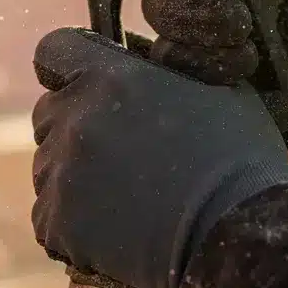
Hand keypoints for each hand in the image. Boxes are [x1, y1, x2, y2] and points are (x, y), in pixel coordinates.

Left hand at [30, 28, 287, 287]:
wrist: (237, 236)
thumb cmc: (239, 159)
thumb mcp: (217, 88)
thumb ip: (167, 66)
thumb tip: (144, 55)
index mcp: (110, 77)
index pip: (54, 51)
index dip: (70, 68)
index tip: (88, 84)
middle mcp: (75, 118)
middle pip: (48, 113)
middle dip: (74, 126)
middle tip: (119, 153)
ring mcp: (61, 172)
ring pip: (48, 167)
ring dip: (74, 177)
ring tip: (125, 199)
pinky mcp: (56, 222)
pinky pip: (49, 216)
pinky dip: (73, 224)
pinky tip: (115, 229)